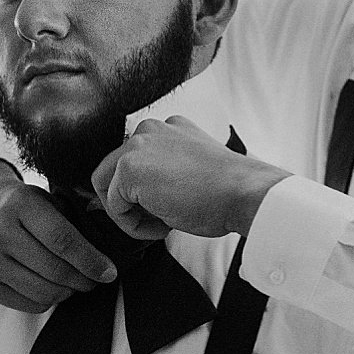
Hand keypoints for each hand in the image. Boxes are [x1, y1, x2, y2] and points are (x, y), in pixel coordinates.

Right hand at [0, 158, 117, 311]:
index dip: (91, 260)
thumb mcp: (43, 198)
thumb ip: (71, 220)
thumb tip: (104, 252)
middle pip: (55, 270)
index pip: (62, 240)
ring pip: (44, 292)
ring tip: (74, 282)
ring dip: (67, 291)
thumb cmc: (19, 205)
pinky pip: (29, 304)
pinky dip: (49, 300)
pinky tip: (52, 286)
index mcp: (19, 204)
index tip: (109, 271)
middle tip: (95, 278)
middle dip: (84, 279)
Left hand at [92, 116, 292, 239]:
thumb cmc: (227, 192)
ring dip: (131, 215)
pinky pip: (115, 208)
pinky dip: (133, 226)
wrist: (244, 193)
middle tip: (158, 222)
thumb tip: (138, 198)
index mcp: (168, 127)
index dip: (143, 194)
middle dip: (130, 203)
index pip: (136, 161)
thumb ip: (163, 174)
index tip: (164, 210)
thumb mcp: (192, 171)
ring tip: (163, 225)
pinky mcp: (129, 167)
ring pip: (110, 190)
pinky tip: (163, 227)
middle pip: (113, 172)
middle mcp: (149, 128)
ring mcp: (137, 144)